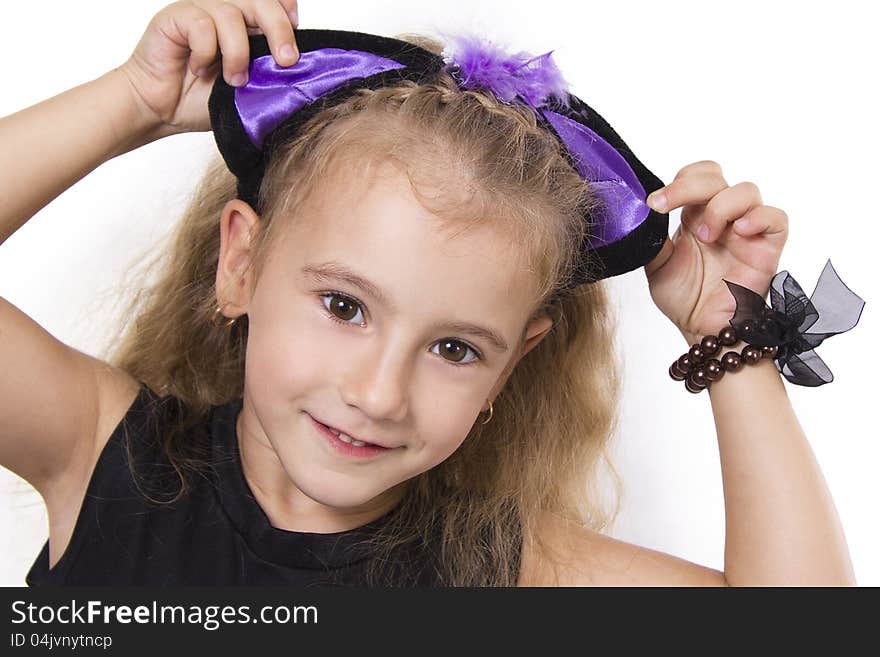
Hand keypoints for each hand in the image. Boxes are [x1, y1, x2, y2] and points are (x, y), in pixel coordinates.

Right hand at [118, 0, 299, 135]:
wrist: (161, 110)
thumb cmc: (201, 99)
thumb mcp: (247, 90)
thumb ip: (269, 76)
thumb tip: (301, 74)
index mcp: (245, 25)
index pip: (273, 1)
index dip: (287, 12)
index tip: (295, 44)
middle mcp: (224, 12)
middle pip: (260, 1)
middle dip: (279, 29)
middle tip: (285, 60)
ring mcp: (200, 11)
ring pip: (231, 12)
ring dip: (238, 51)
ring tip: (233, 80)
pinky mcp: (176, 17)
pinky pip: (201, 24)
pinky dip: (205, 51)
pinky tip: (197, 68)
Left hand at [642, 160, 788, 344]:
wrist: (701, 330)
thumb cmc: (684, 299)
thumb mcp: (656, 264)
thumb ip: (652, 237)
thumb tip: (638, 214)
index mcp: (697, 216)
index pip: (696, 177)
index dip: (678, 181)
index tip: (654, 203)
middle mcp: (723, 218)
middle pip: (717, 178)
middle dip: (688, 186)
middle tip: (665, 206)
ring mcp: (747, 230)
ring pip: (747, 191)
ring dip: (720, 207)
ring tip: (705, 236)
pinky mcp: (768, 248)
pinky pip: (776, 219)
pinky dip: (758, 218)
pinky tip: (738, 232)